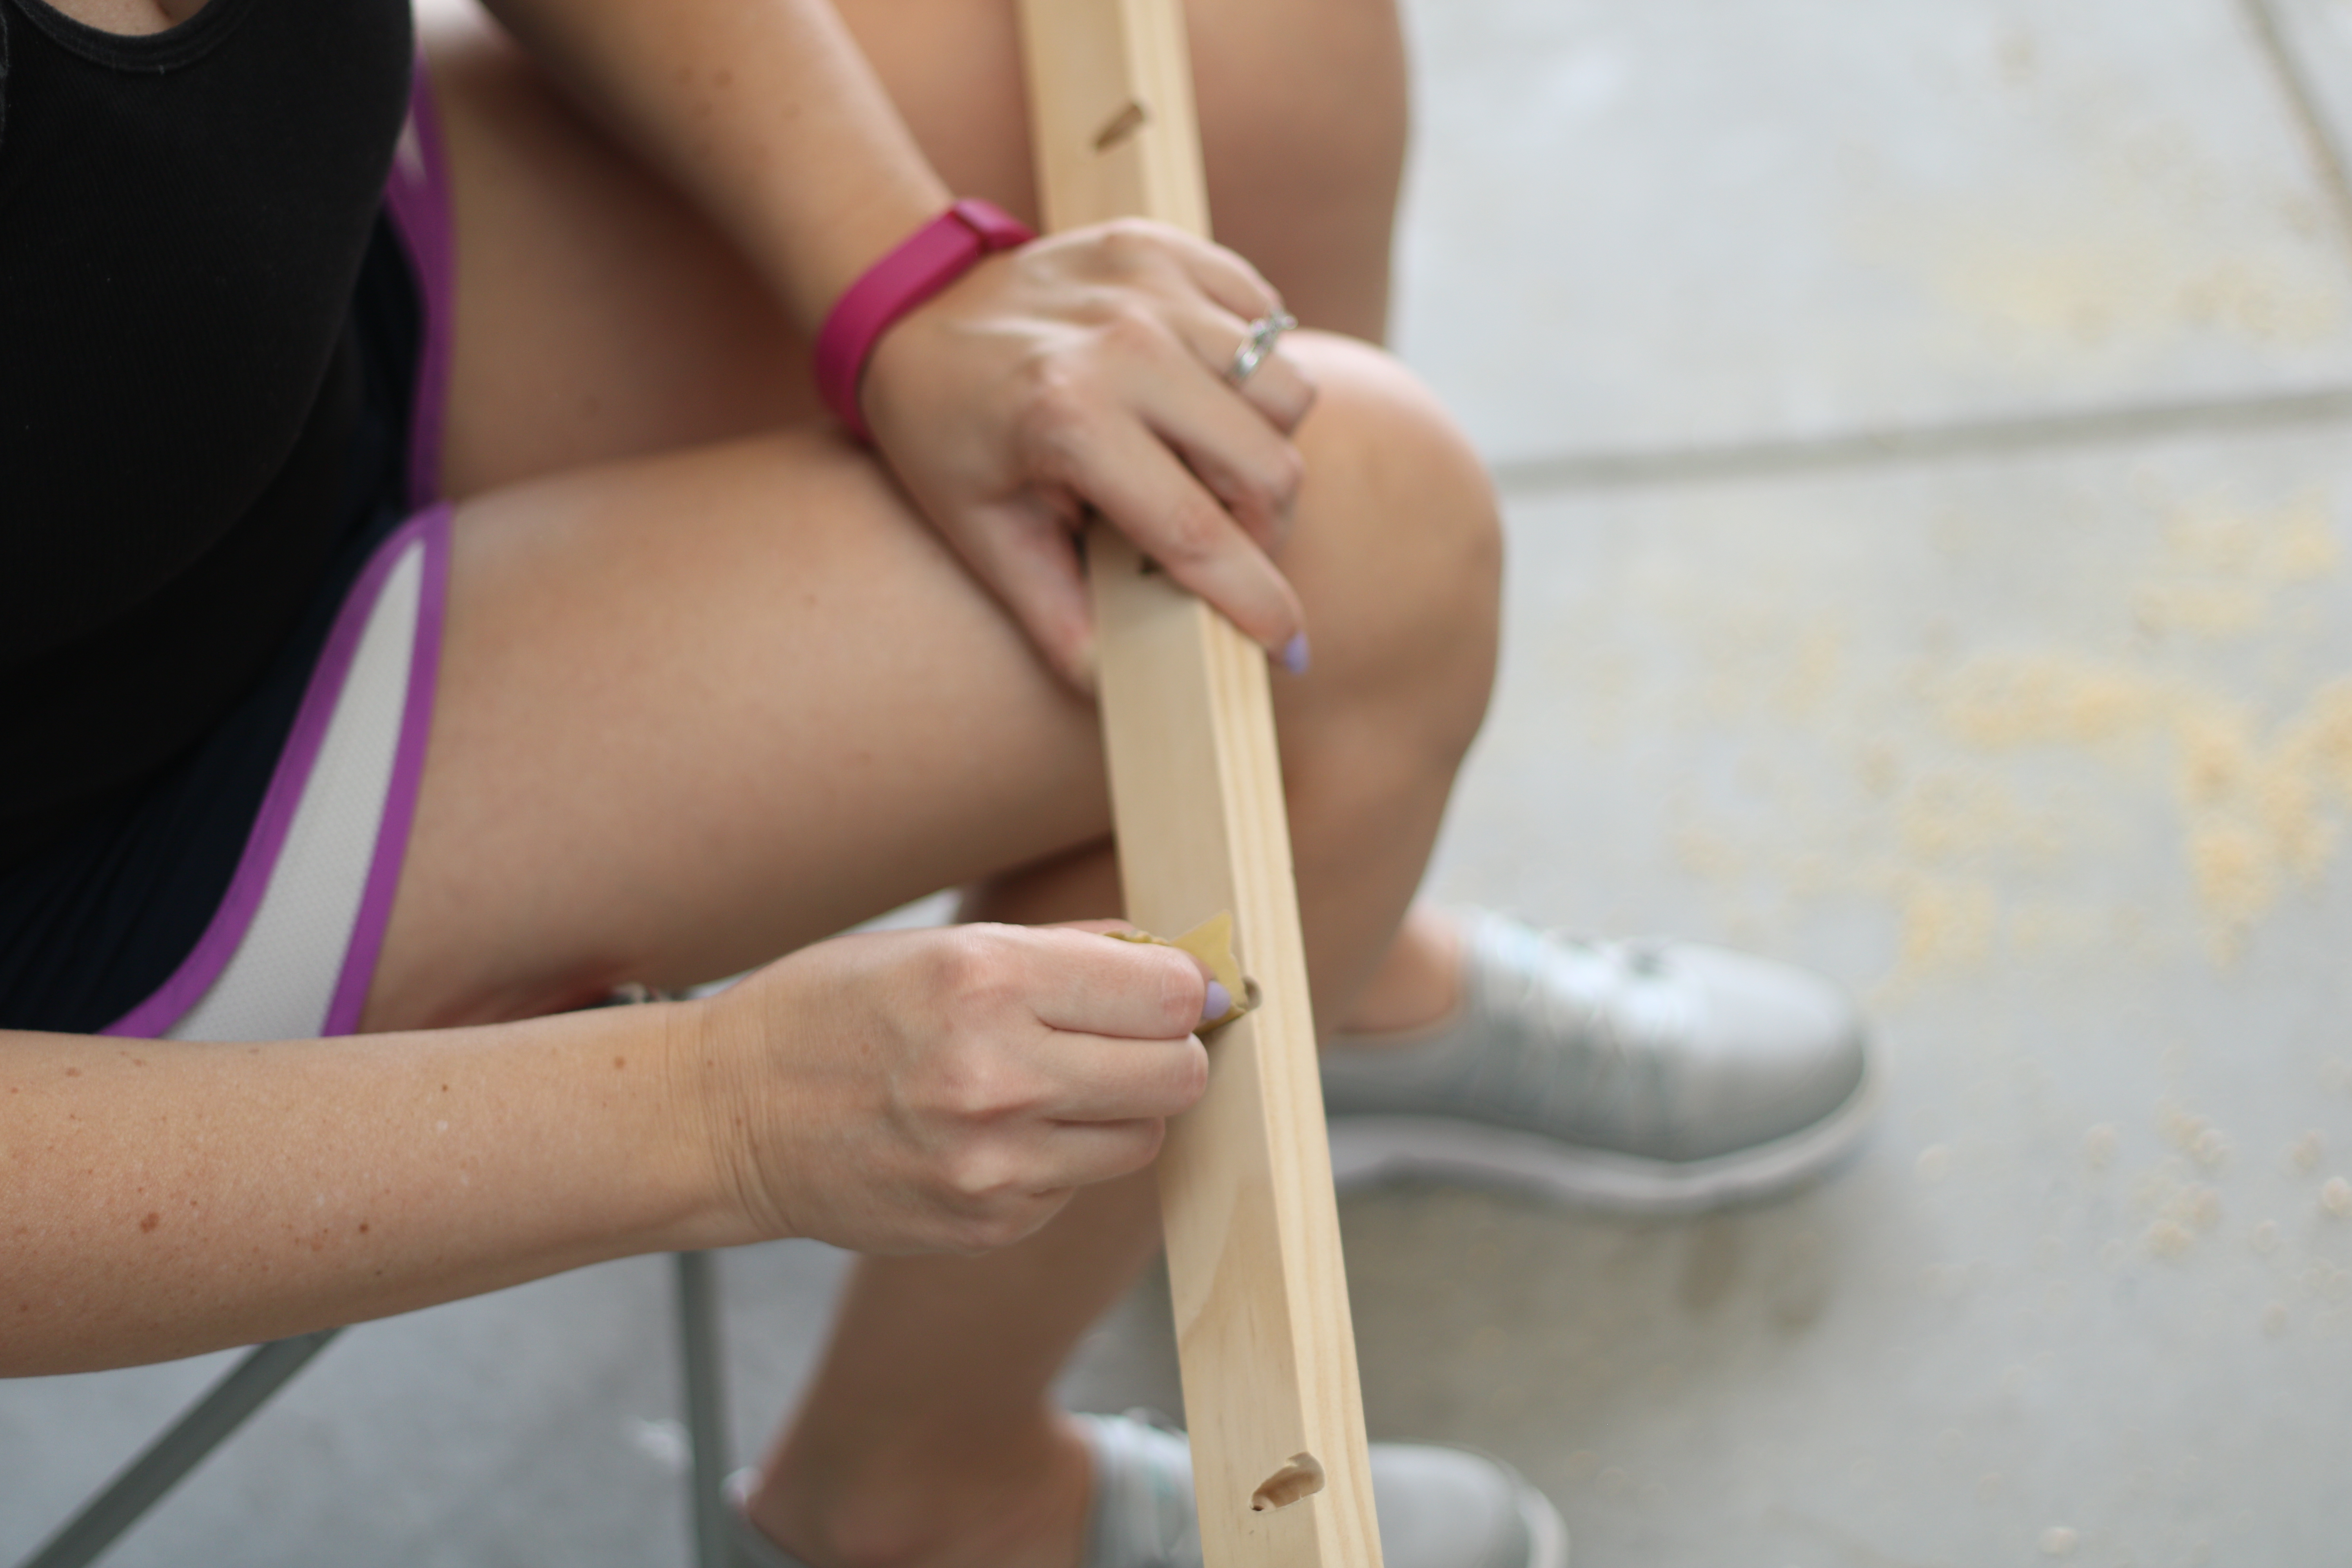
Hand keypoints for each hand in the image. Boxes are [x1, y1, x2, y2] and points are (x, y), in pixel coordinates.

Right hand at [693, 923, 1211, 1253]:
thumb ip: (1071, 951)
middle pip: (1177, 1074)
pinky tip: (995, 1131)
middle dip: (1166, 1050)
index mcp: (985, 980)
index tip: (1167, 987)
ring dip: (1117, 1109)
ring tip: (1050, 1083)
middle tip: (1126, 1037)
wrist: (726, 1117)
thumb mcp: (940, 945)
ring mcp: (991, 1163)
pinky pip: (1077, 1184)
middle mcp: (994, 1075)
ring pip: (1142, 1138)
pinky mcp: (986, 1224)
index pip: (1166, 995)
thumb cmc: (833, 1011)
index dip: (1180, 987)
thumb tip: (1182, 964)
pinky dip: (1058, 1157)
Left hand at [859, 219, 1317, 687]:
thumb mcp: (981, 536)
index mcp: (1069, 417)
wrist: (906, 305)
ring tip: (1207, 466)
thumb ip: (1055, 619)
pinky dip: (1252, 367)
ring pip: (1285, 388)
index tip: (1287, 648)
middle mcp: (1123, 342)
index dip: (1255, 603)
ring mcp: (1150, 283)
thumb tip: (1119, 692)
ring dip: (1263, 445)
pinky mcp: (1167, 247)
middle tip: (1229, 549)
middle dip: (1265, 529)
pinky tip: (1199, 395)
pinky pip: (1268, 317)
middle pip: (1268, 462)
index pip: (1199, 533)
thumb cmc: (944, 432)